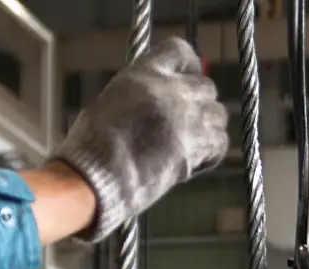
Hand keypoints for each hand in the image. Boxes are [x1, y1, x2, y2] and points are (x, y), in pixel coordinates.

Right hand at [48, 38, 228, 242]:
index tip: (186, 79)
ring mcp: (186, 117)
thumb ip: (136, 98)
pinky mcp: (195, 146)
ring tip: (189, 145)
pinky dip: (210, 153)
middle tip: (186, 124)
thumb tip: (149, 107)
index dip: (187, 66)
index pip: (180, 51)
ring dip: (208, 128)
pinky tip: (193, 163)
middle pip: (205, 86)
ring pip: (217, 114)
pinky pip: (219, 143)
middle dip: (199, 104)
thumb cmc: (90, 148)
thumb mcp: (108, 105)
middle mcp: (170, 89)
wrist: (94, 178)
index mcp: (144, 74)